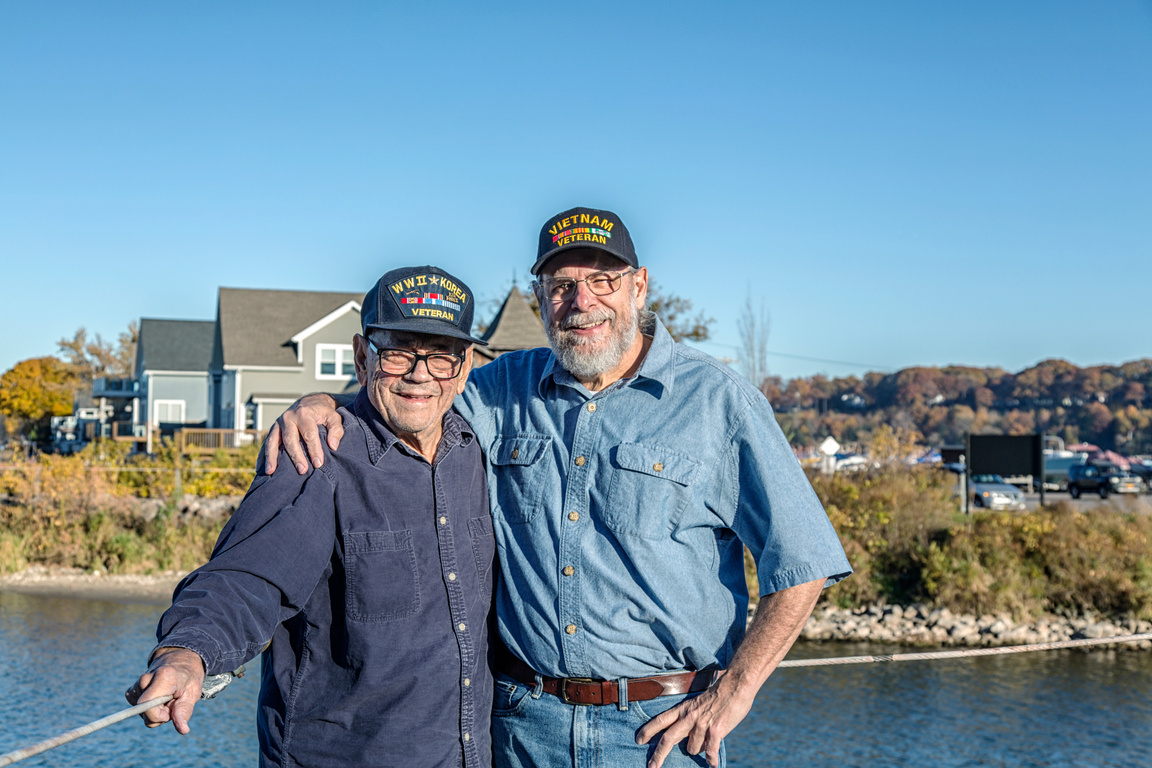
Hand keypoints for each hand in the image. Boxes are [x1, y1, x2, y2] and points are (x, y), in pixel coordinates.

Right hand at [125, 647, 205, 733]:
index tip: (169, 713)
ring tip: (166, 699)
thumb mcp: (192, 694)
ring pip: (140, 712)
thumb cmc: (188, 679)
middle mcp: (146, 679)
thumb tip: (183, 730)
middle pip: (143, 711)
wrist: (180, 662)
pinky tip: (157, 699)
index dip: (157, 716)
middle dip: (158, 715)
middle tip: (172, 704)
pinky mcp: (132, 690)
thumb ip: (184, 712)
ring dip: (154, 711)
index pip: (146, 705)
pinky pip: (137, 708)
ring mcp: (137, 684)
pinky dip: (148, 709)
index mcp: (163, 678)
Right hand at [264, 393, 342, 473]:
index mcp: (304, 414)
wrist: (309, 402)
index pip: (309, 434)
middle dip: (296, 456)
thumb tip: (333, 446)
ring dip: (271, 457)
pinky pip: (266, 443)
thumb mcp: (334, 417)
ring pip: (273, 441)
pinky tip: (261, 468)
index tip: (318, 464)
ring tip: (271, 472)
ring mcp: (278, 423)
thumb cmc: (323, 412)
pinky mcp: (273, 429)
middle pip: (290, 439)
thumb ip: (336, 430)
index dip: (314, 450)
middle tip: (302, 471)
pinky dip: (263, 455)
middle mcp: (288, 418)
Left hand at [635, 682, 752, 767]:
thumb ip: (690, 720)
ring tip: (707, 745)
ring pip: (693, 748)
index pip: (661, 720)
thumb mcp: (697, 704)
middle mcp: (689, 717)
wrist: (735, 685)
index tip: (638, 740)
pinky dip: (711, 760)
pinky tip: (712, 764)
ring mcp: (702, 724)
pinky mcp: (716, 730)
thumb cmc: (718, 695)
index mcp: (683, 709)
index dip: (648, 730)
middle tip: (651, 767)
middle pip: (668, 738)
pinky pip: (710, 751)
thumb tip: (688, 740)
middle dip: (658, 755)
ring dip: (698, 751)